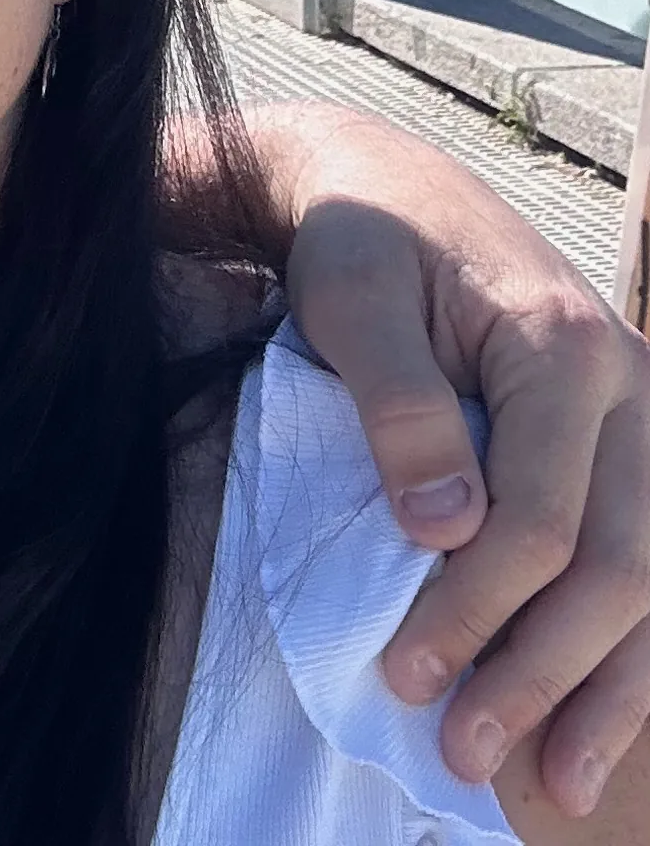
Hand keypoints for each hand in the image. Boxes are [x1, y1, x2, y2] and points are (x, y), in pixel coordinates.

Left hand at [259, 102, 649, 818]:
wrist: (390, 187)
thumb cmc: (364, 242)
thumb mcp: (352, 296)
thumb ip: (396, 403)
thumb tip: (442, 529)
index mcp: (563, 346)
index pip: (539, 518)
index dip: (477, 608)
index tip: (406, 672)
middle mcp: (629, 384)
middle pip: (613, 566)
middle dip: (541, 672)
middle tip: (464, 748)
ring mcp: (642, 420)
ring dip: (603, 691)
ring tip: (549, 785)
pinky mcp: (630, 448)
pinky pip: (648, 563)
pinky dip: (624, 652)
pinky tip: (592, 724)